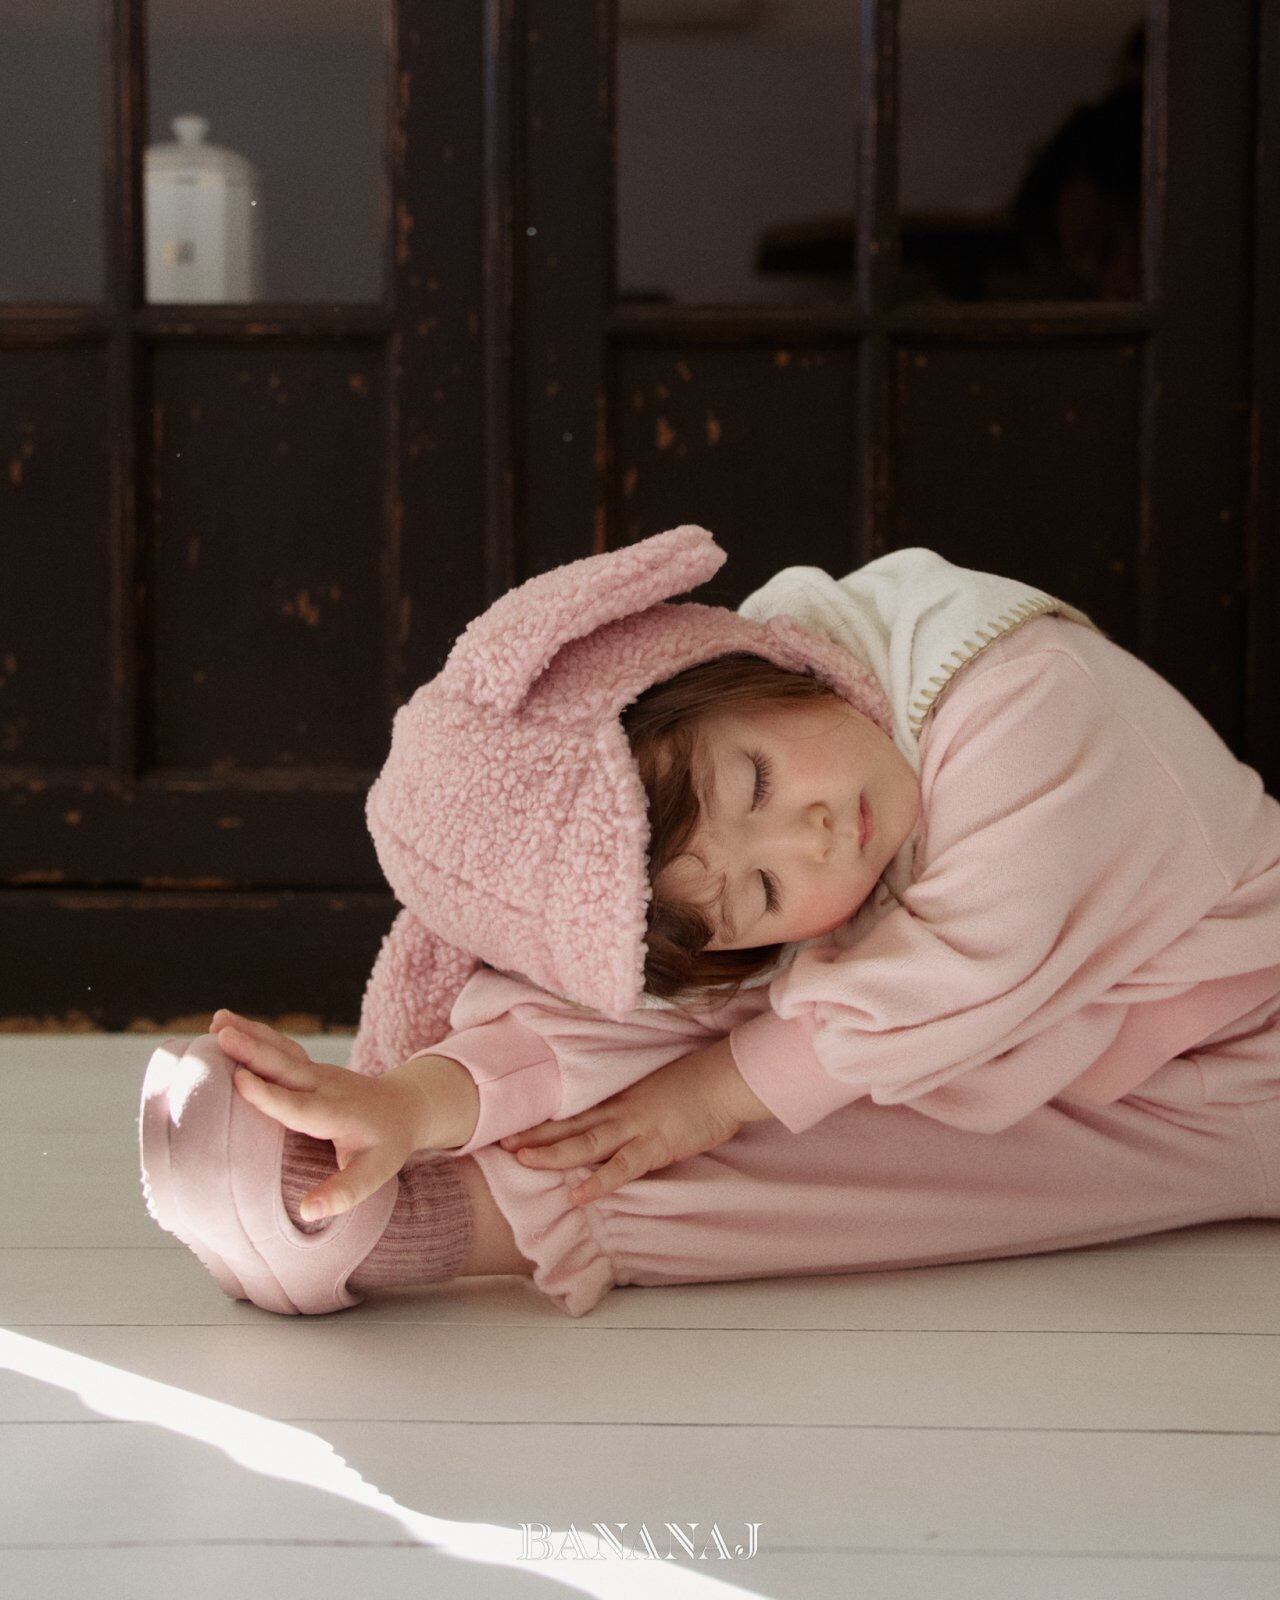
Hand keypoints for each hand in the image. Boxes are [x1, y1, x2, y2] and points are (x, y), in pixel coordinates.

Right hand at [211, 1007, 420, 1221]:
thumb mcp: (374, 1173)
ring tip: (217, 1021)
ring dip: (249, 1034)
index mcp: (336, 1114)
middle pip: (285, 1067)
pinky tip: (227, 1023)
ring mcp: (317, 1072)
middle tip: (222, 1036)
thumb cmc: (387, 1145)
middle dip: (253, 1051)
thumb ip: (343, 1192)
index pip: (297, 1106)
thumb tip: (308, 1212)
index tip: (239, 1080)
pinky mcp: (309, 1066)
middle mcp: (325, 1086)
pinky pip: (280, 1048)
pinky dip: (254, 1033)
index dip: (268, 1095)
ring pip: (281, 1050)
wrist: (406, 1106)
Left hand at [496, 1038, 746, 1205]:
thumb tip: (620, 1122)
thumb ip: (636, 1108)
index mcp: (621, 1100)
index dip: (544, 1120)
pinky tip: (578, 1195)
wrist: (725, 1080)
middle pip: (570, 1125)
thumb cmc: (698, 1085)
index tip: (514, 1126)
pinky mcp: (656, 1145)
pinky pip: (622, 1167)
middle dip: (535, 1136)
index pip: (575, 1112)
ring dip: (553, 1153)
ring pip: (586, 1143)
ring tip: (523, 1163)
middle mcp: (621, 1111)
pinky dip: (598, 1182)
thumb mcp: (658, 1092)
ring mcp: (636, 1127)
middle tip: (499, 1144)